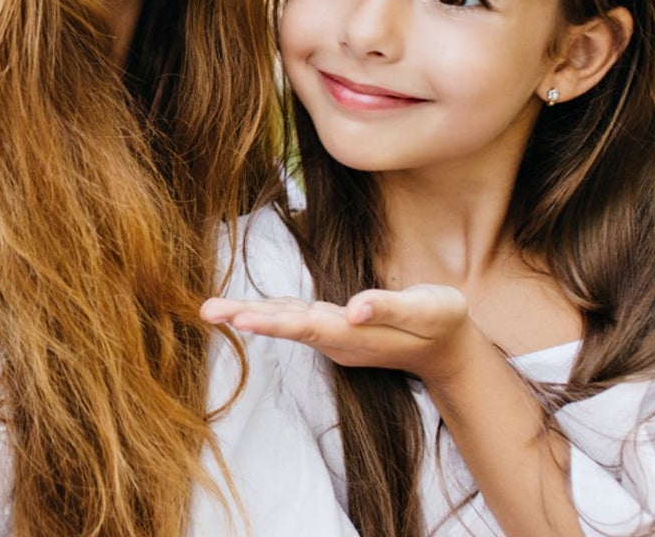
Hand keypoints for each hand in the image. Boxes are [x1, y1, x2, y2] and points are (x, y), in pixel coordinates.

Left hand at [202, 284, 485, 385]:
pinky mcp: (335, 326)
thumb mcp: (427, 310)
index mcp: (354, 335)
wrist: (449, 348)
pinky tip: (248, 306)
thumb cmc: (442, 322)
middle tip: (205, 311)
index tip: (238, 320)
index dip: (271, 322)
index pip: (305, 326)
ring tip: (213, 310)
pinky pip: (295, 317)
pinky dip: (269, 310)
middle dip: (244, 317)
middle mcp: (336, 339)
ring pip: (286, 321)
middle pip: (285, 325)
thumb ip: (389, 308)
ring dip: (249, 314)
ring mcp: (334, 335)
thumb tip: (353, 308)